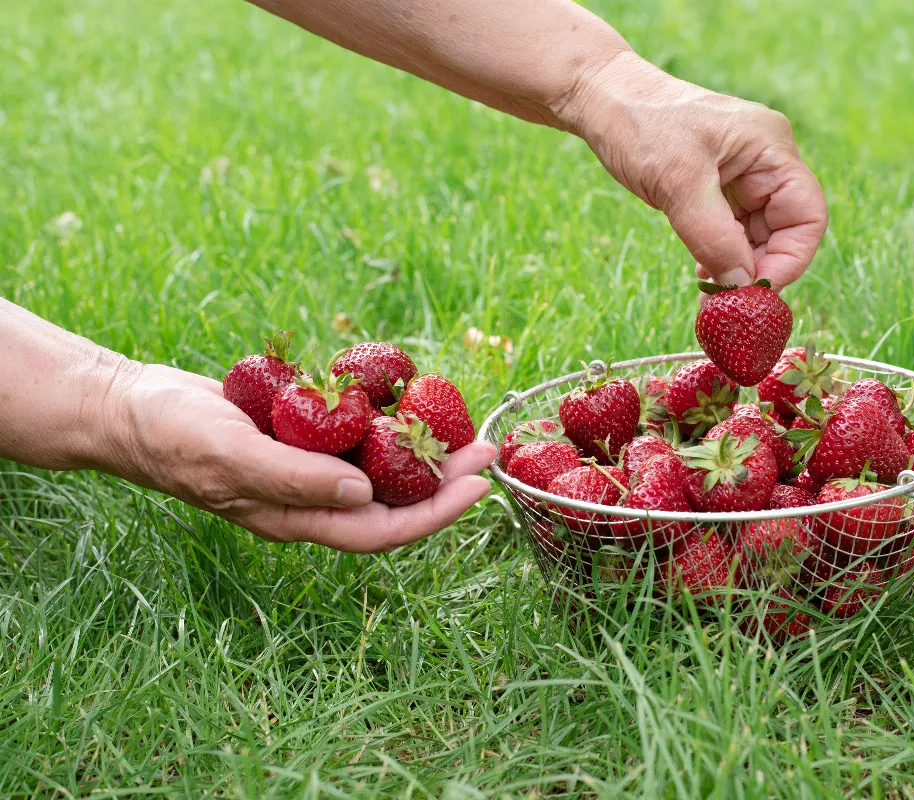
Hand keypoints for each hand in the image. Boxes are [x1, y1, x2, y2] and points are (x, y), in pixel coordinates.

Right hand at [98, 362, 496, 551]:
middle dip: (444, 480)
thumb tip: (362, 493)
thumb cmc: (172, 435)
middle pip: (393, 500)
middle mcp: (311, 498)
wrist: (132, 405)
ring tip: (462, 420)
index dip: (435, 514)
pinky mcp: (301, 435)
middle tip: (486, 448)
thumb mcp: (231, 455)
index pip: (382, 530)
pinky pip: (354, 433)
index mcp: (297, 518)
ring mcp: (307, 467)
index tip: (478, 485)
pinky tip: (410, 396)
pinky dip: (385, 419)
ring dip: (422, 449)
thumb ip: (293, 478)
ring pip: (379, 467)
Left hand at [560, 52, 827, 289]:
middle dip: (759, 268)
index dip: (790, 259)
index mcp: (771, 149)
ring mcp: (743, 177)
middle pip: (784, 231)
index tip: (756, 290)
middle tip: (729, 302)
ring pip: (756, 238)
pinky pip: (732, 233)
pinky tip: (704, 276)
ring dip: (737, 268)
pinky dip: (721, 258)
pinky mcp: (718, 191)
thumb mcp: (679, 182)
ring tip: (712, 295)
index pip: (806, 215)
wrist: (603, 101)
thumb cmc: (641, 125)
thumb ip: (714, 237)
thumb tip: (742, 285)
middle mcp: (765, 163)